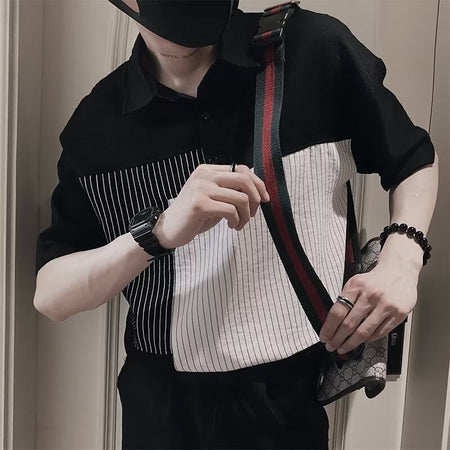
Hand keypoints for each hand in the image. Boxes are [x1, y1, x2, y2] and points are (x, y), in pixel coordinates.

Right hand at [153, 163, 269, 248]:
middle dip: (256, 199)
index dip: (258, 184)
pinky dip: (237, 221)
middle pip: (244, 180)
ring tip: (239, 224)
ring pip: (241, 198)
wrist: (167, 230)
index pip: (242, 170)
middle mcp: (204, 175)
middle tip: (253, 214)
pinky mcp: (199, 204)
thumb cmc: (192, 216)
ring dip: (246, 215)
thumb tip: (258, 192)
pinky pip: (231, 210)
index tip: (265, 199)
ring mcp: (201, 189)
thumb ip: (229, 190)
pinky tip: (232, 226)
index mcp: (207, 170)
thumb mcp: (212, 198)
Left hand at [319, 262, 417, 353]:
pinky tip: (361, 342)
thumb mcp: (355, 284)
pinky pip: (380, 332)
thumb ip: (345, 300)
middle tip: (331, 346)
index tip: (324, 337)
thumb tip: (332, 323)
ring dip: (351, 344)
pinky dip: (368, 340)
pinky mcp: (399, 313)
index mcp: (355, 286)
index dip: (328, 328)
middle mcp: (370, 295)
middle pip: (348, 324)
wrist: (399, 270)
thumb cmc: (374, 280)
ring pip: (364, 332)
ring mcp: (385, 305)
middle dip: (337, 339)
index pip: (337, 312)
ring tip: (344, 348)